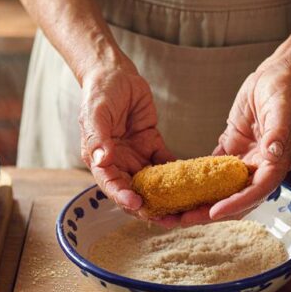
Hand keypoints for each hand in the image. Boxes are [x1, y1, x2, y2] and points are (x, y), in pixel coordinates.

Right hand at [79, 62, 173, 219]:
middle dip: (150, 208)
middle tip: (169, 219)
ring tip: (185, 210)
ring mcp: (136, 156)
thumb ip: (98, 138)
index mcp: (100, 159)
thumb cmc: (99, 92)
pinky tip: (195, 184)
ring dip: (167, 197)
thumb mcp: (95, 113)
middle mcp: (118, 162)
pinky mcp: (152, 145)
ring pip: (152, 184)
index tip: (139, 205)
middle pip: (134, 192)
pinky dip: (179, 174)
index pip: (112, 185)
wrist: (115, 73)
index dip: (124, 198)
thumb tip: (103, 161)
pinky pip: (166, 164)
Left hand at [177, 59, 290, 225]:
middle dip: (209, 212)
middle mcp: (260, 168)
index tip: (214, 212)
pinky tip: (175, 189)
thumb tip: (273, 152)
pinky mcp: (231, 151)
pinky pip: (212, 172)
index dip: (235, 204)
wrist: (277, 76)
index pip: (256, 191)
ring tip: (173, 212)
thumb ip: (278, 132)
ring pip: (221, 191)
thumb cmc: (283, 91)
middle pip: (235, 199)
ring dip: (199, 203)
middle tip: (181, 220)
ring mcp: (245, 161)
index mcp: (276, 163)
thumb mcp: (282, 108)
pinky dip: (196, 182)